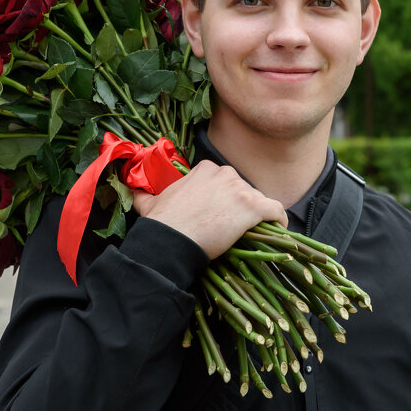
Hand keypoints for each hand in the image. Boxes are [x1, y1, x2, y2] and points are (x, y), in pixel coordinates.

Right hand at [132, 161, 287, 259]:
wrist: (172, 240)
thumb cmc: (163, 223)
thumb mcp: (150, 203)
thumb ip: (144, 194)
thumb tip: (131, 188)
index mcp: (206, 169)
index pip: (225, 181)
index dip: (225, 198)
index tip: (221, 214)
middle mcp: (226, 174)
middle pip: (243, 190)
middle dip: (240, 207)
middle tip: (232, 228)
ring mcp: (241, 189)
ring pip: (259, 200)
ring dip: (257, 216)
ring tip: (251, 235)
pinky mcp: (254, 207)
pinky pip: (277, 210)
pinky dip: (280, 220)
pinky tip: (279, 230)